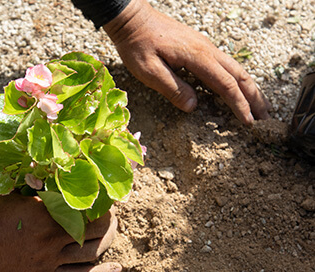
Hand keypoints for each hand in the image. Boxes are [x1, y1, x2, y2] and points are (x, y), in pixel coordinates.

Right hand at [0, 193, 120, 271]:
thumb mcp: (6, 193)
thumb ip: (30, 186)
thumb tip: (47, 173)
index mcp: (43, 212)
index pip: (80, 203)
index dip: (96, 198)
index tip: (103, 191)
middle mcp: (51, 236)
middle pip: (93, 228)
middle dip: (107, 219)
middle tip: (111, 211)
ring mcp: (50, 258)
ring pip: (91, 252)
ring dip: (107, 241)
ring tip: (113, 232)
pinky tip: (117, 269)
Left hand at [104, 0, 270, 124]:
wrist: (133, 20)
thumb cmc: (138, 45)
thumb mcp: (149, 71)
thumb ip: (172, 88)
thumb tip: (194, 107)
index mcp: (197, 57)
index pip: (226, 85)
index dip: (238, 105)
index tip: (248, 123)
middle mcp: (207, 50)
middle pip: (240, 75)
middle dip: (255, 98)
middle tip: (266, 119)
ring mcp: (205, 47)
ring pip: (236, 69)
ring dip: (250, 88)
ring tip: (261, 107)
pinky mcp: (199, 48)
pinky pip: (226, 65)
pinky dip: (238, 80)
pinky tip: (238, 89)